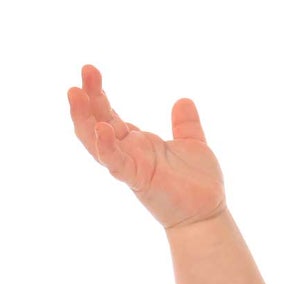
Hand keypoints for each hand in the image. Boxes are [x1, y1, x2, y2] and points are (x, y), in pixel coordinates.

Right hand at [66, 64, 226, 229]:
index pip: (110, 114)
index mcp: (138, 143)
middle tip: (86, 70)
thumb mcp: (193, 145)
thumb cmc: (199, 184)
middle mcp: (129, 153)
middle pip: (98, 121)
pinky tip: (101, 128)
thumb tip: (183, 100)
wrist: (208, 213)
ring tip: (75, 93)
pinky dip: (106, 146)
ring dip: (84, 118)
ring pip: (96, 142)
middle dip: (89, 97)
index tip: (91, 71)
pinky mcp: (137, 180)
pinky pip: (116, 163)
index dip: (99, 94)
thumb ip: (185, 124)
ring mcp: (130, 166)